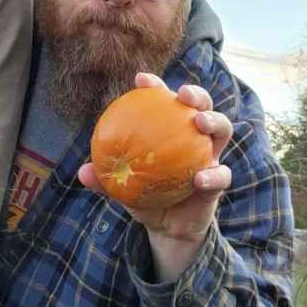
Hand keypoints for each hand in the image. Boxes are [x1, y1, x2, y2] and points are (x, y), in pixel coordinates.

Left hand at [79, 73, 231, 282]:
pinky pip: (221, 174)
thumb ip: (105, 179)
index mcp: (170, 129)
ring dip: (214, 121)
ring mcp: (209, 156)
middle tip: (183, 94)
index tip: (141, 79)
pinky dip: (213, 174)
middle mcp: (194, 137)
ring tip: (200, 122)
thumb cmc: (144, 197)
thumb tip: (83, 172)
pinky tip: (199, 177)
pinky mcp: (218, 180)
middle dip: (196, 94)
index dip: (155, 86)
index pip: (164, 101)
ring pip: (222, 129)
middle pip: (202, 105)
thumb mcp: (122, 188)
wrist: (167, 228)